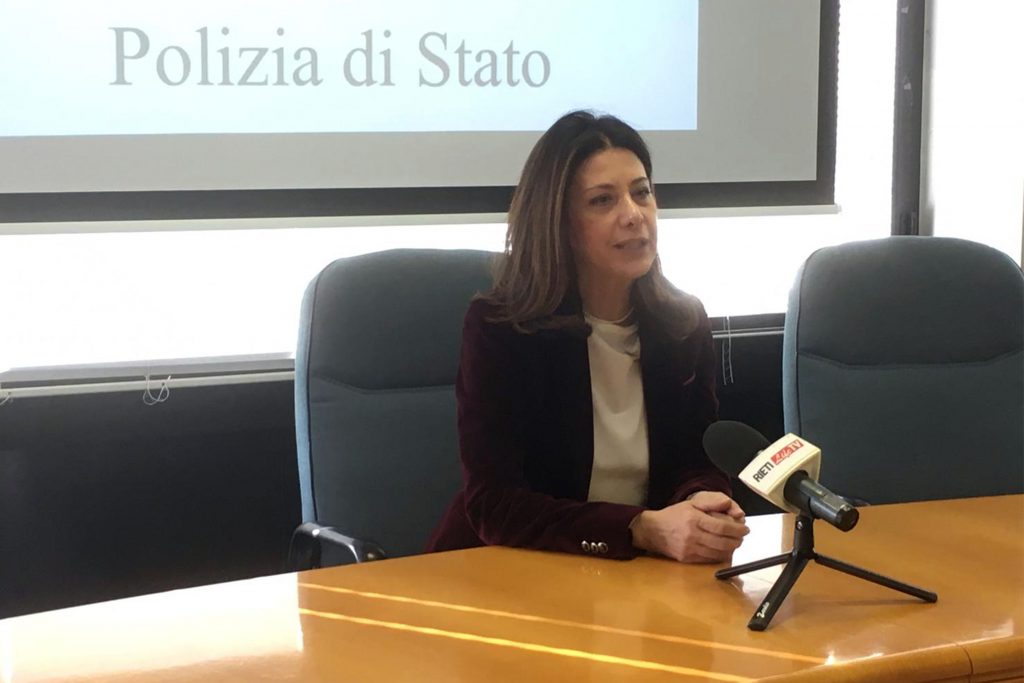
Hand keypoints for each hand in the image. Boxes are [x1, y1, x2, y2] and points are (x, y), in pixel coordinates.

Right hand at [630, 496, 748, 562]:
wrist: (653, 531)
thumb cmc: (673, 516)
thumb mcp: (691, 504)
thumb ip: (710, 502)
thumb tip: (728, 503)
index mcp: (694, 520)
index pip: (722, 527)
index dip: (737, 529)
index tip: (745, 529)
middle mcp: (692, 535)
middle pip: (722, 542)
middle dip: (737, 541)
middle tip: (742, 537)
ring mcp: (689, 549)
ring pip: (717, 553)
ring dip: (730, 550)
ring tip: (734, 543)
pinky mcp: (687, 559)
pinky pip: (709, 560)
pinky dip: (719, 556)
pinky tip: (723, 550)